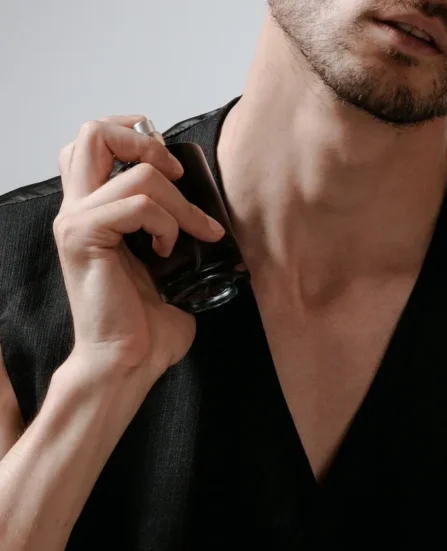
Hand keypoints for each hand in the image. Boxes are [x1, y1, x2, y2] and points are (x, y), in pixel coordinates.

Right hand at [53, 114, 226, 380]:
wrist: (129, 361)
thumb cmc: (145, 324)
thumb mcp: (165, 266)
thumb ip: (170, 231)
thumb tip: (210, 216)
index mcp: (92, 212)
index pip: (93, 145)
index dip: (133, 138)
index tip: (171, 165)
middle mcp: (77, 210)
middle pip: (92, 134)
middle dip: (146, 144)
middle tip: (176, 177)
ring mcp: (76, 222)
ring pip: (131, 171)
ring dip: (177, 200)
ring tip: (188, 234)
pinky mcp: (84, 239)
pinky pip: (135, 204)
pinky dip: (165, 222)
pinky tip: (169, 249)